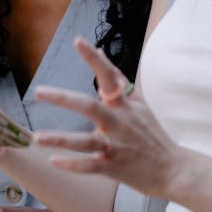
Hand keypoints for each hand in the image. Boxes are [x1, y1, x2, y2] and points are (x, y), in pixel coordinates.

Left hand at [33, 37, 183, 199]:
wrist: (174, 169)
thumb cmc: (151, 135)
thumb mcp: (139, 105)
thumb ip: (118, 81)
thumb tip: (100, 51)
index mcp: (125, 105)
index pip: (109, 76)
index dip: (94, 59)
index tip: (78, 41)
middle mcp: (121, 122)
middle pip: (90, 106)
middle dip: (64, 99)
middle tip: (39, 92)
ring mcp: (117, 146)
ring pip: (86, 141)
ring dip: (61, 139)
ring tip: (37, 137)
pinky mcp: (114, 168)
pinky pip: (90, 166)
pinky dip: (72, 164)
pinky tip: (53, 161)